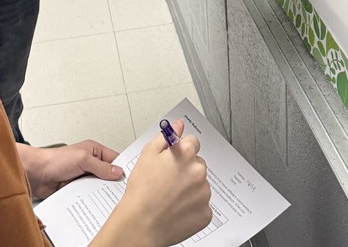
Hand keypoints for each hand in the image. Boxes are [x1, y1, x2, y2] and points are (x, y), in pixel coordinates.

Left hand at [17, 141, 123, 200]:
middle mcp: (90, 163)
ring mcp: (84, 176)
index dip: (122, 168)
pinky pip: (89, 194)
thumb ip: (100, 166)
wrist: (37, 174)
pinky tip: (96, 203)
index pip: (114, 159)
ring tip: (109, 199)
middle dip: (112, 182)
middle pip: (107, 174)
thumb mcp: (82, 159)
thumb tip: (117, 171)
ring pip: (99, 186)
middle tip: (120, 192)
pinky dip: (92, 198)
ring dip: (101, 191)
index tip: (129, 179)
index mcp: (94, 151)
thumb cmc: (55, 159)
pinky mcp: (78, 188)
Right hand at [94, 120, 210, 246]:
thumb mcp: (148, 155)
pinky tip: (177, 209)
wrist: (141, 224)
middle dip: (186, 169)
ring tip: (170, 196)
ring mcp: (204, 194)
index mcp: (186, 154)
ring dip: (190, 188)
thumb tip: (179, 125)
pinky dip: (192, 206)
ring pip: (200, 185)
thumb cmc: (142, 191)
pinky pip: (202, 205)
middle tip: (168, 180)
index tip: (175, 158)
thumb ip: (167, 137)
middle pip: (197, 164)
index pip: (193, 142)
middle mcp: (198, 172)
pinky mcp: (206, 214)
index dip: (181, 149)